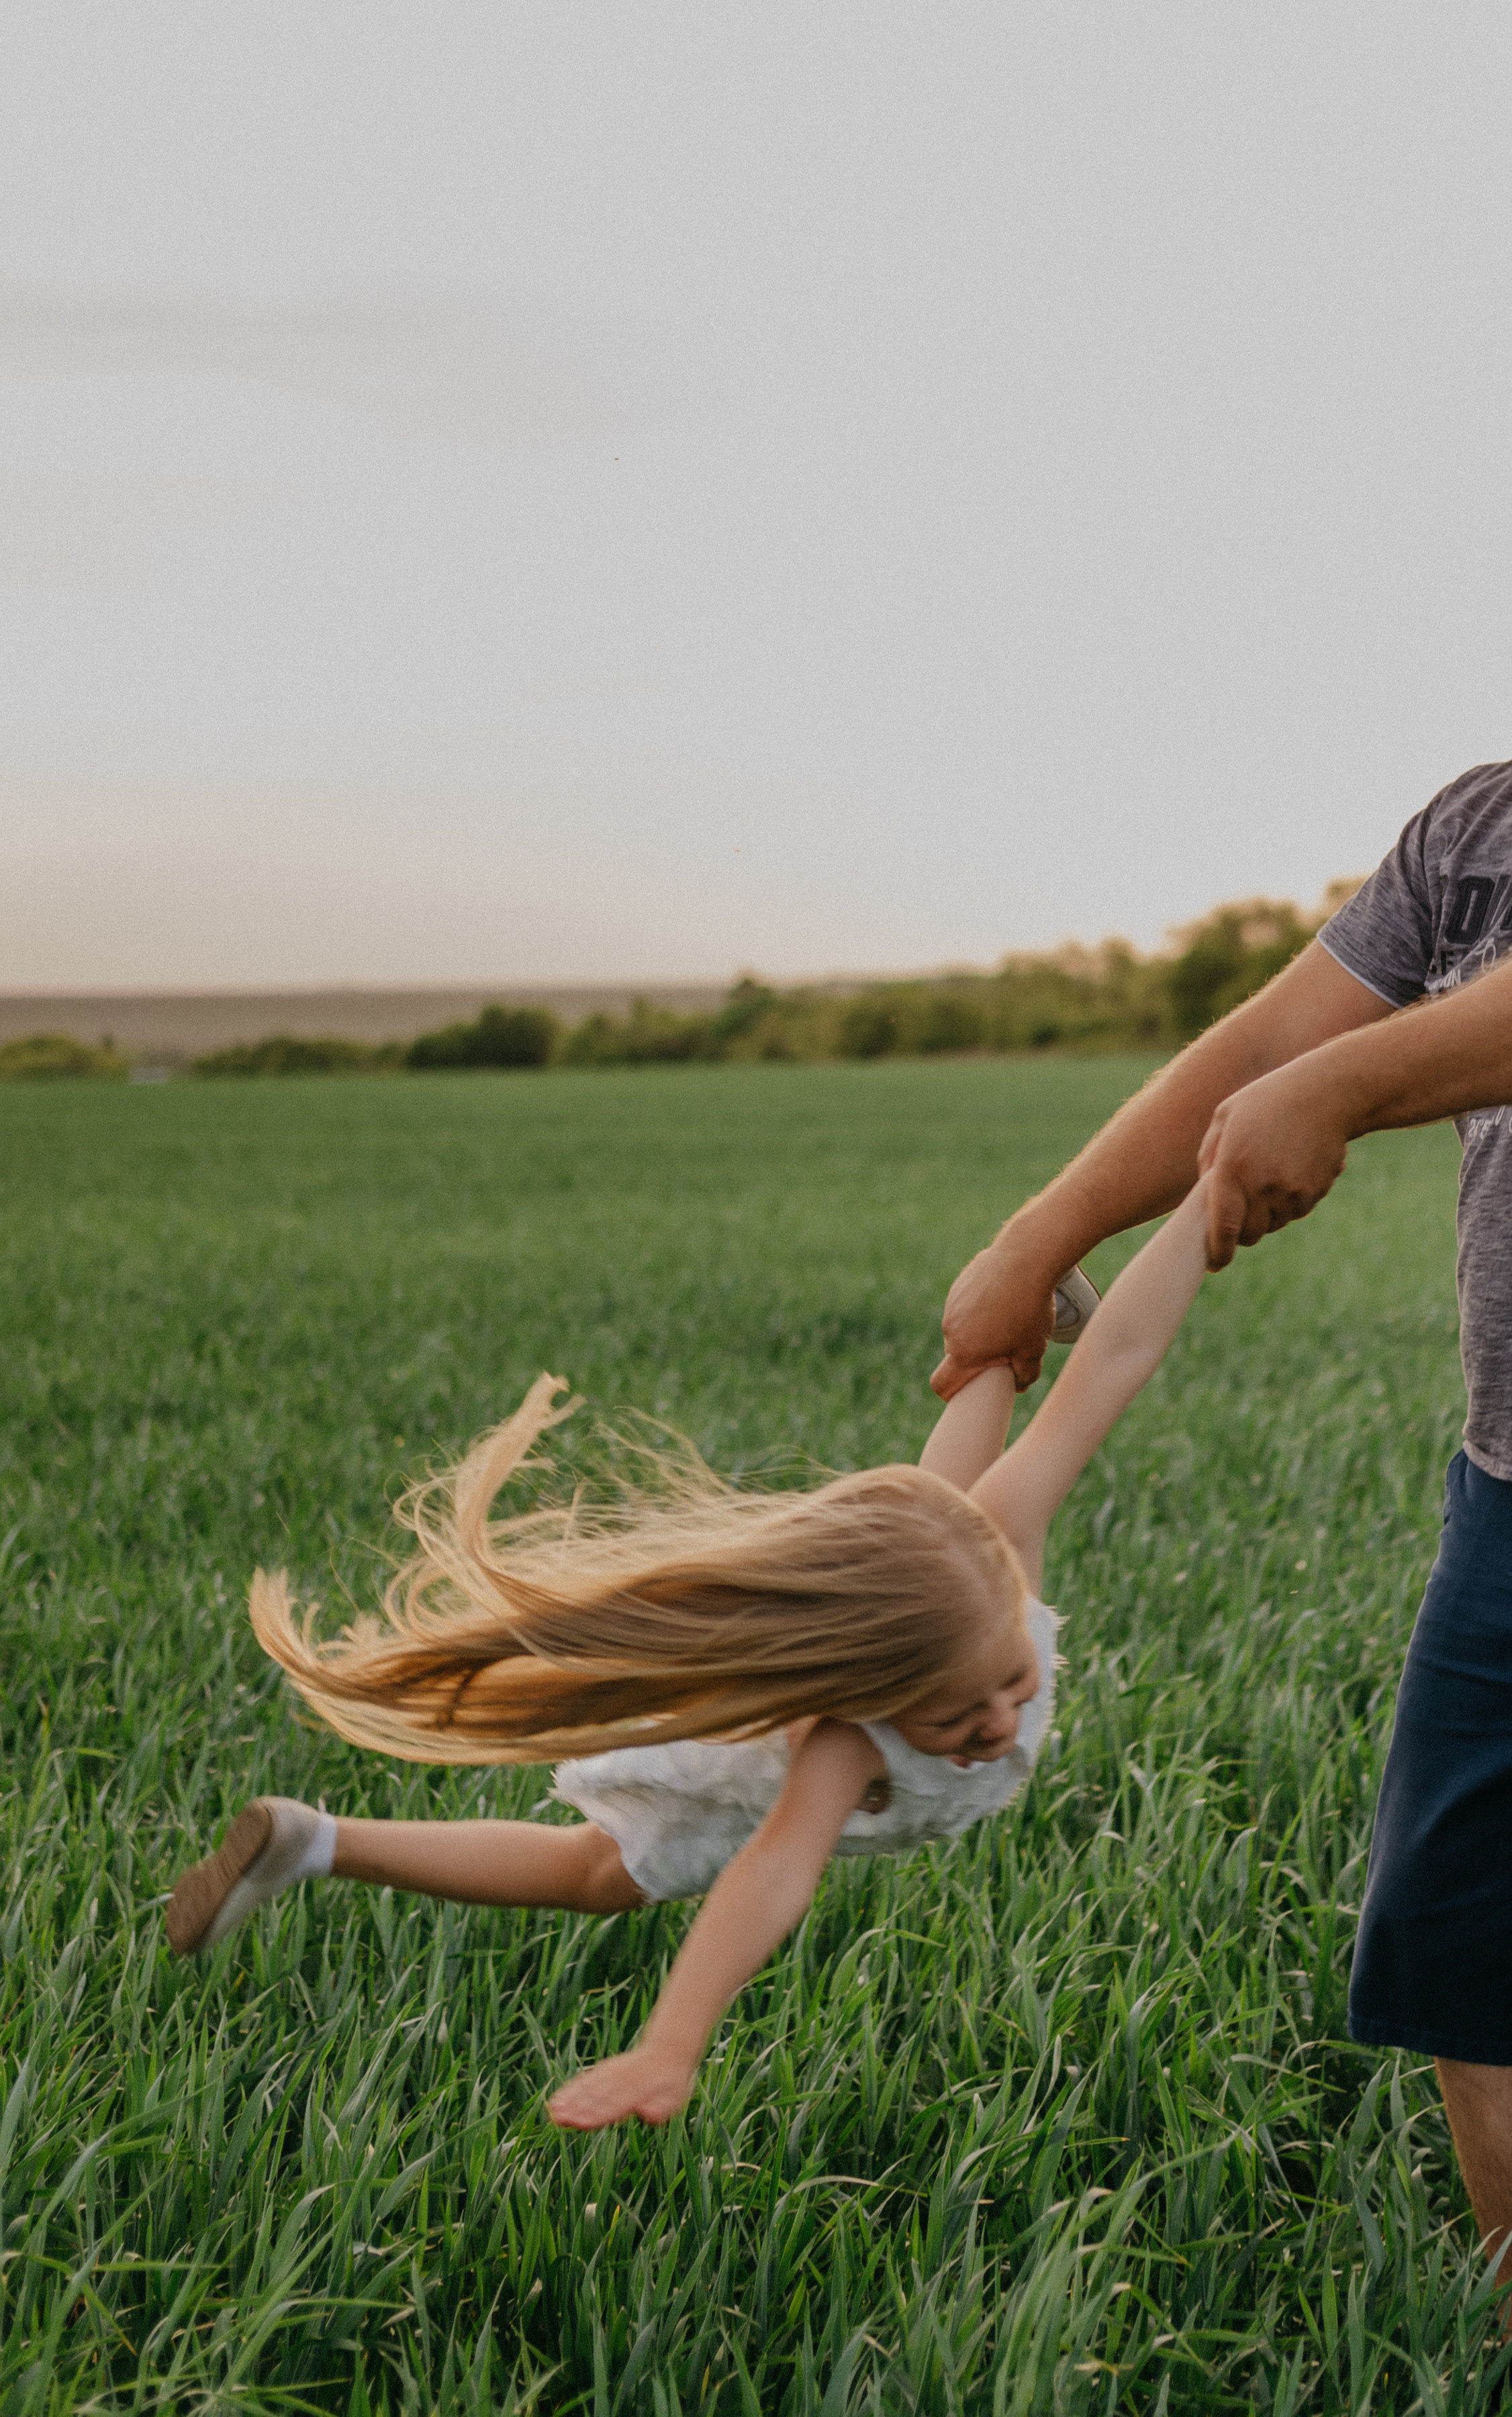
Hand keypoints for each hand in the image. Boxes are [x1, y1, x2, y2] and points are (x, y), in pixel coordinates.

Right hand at [547, 2044, 695, 2130]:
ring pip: (588, 2088)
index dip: (595, 2115)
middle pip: (596, 2097)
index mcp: (637, 2093)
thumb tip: (648, 2115)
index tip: (578, 2123)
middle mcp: (621, 2083)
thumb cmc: (672, 2082)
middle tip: (556, 2119)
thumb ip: (661, 2108)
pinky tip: (558, 2096)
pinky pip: (587, 2079)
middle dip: (576, 2108)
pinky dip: (572, 2087)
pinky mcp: (606, 2071)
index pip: (613, 2106)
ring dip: (570, 2098)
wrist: (668, 2049)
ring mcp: (612, 2075)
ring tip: (552, 2109)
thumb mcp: (675, 2097)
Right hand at [932, 1230, 1060, 1398]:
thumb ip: (1024, 1375)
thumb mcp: (1034, 1349)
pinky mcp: (959, 1286)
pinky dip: (979, 1308)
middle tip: (1005, 1349)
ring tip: (1009, 1318)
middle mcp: (951, 1330)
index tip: (968, 1391)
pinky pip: (965, 1306)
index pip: (942, 1384)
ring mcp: (952, 1305)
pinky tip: (1003, 1298)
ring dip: (978, 1331)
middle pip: (957, 1355)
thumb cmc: (1030, 1309)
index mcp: (964, 1352)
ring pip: (962, 1329)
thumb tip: (1018, 1384)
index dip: (951, 1394)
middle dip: (976, 1357)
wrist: (1026, 1258)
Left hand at [1198, 1065, 1350, 1268]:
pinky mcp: (1314, 1192)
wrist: (1325, 1093)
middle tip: (1239, 1209)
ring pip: (1272, 1225)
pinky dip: (1288, 1202)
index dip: (1217, 1253)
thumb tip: (1204, 1198)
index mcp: (1233, 1169)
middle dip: (1241, 1230)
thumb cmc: (1265, 1102)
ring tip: (1267, 1176)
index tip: (1214, 1263)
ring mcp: (1293, 1192)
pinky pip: (1294, 1212)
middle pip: (1249, 1235)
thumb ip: (1208, 1159)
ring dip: (1265, 1214)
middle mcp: (1264, 1186)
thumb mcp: (1224, 1118)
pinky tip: (1288, 1170)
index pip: (1224, 1229)